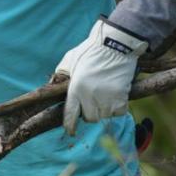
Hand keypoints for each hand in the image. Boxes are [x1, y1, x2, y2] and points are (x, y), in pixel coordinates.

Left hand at [54, 18, 147, 135]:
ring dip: (105, 109)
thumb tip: (54, 87)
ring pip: (105, 115)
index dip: (70, 126)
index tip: (71, 132)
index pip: (70, 115)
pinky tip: (117, 94)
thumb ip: (61, 75)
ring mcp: (107, 98)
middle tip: (94, 99)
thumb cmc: (91, 50)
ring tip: (106, 93)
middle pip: (90, 118)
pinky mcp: (121, 97)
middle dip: (91, 111)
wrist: (116, 44)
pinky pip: (119, 112)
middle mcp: (90, 96)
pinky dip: (118, 107)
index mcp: (75, 88)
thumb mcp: (69, 60)